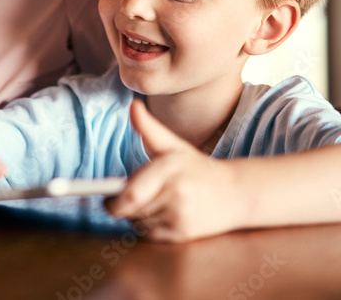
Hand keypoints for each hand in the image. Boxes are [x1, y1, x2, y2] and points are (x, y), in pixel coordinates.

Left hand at [106, 100, 241, 242]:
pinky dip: (149, 227)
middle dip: (122, 206)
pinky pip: (151, 235)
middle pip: (131, 210)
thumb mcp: (173, 145)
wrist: (235, 193)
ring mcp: (180, 216)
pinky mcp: (183, 234)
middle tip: (125, 199)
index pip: (132, 194)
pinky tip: (163, 214)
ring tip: (152, 201)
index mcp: (169, 169)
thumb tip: (132, 105)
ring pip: (139, 223)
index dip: (113, 201)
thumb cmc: (197, 167)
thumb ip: (149, 127)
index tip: (105, 200)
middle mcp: (175, 194)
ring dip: (136, 216)